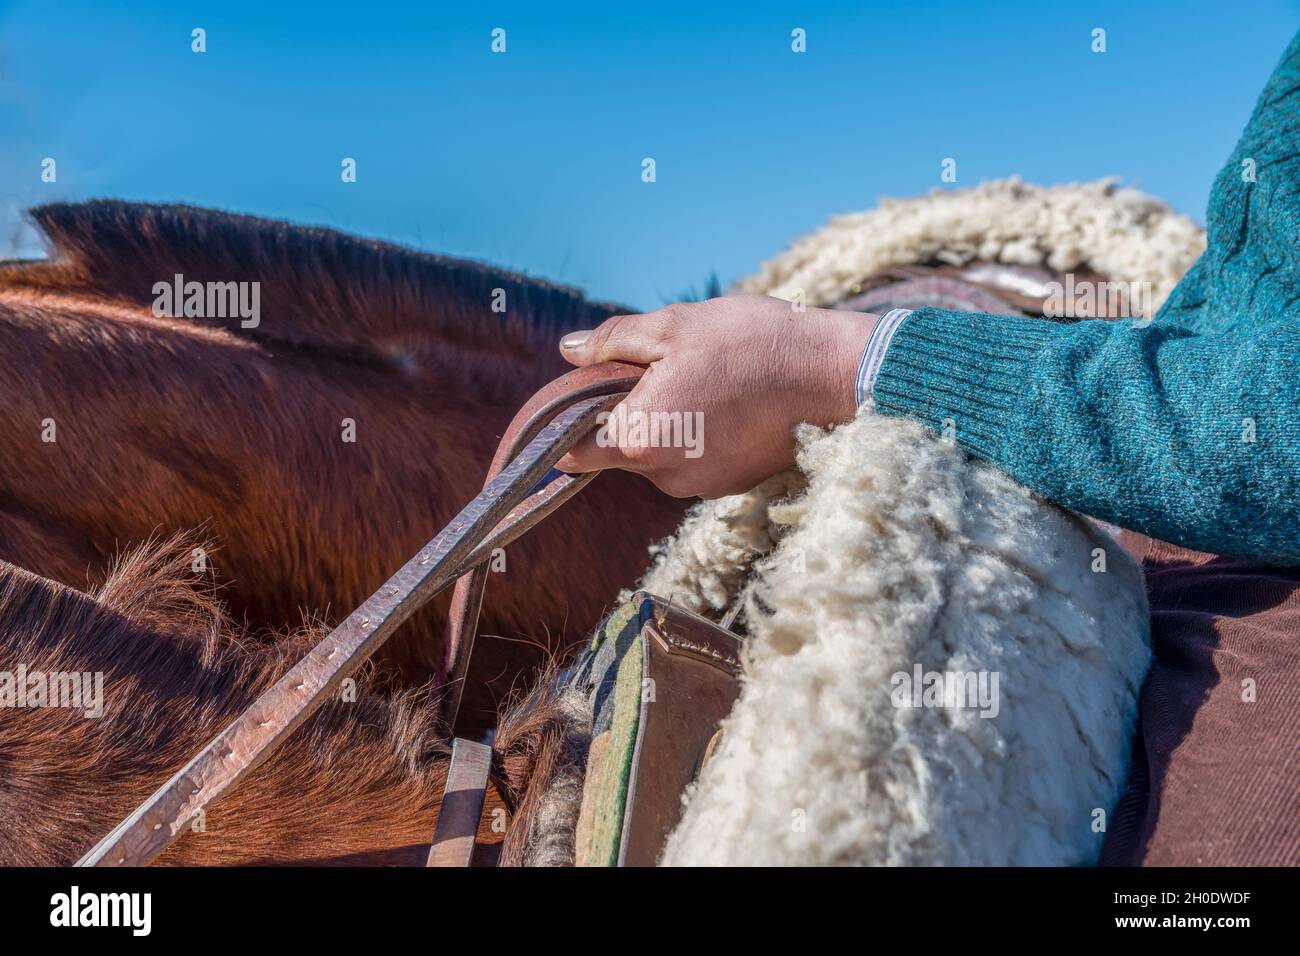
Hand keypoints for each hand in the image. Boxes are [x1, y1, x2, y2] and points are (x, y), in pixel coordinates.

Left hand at [555, 295, 876, 497]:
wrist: (835, 375)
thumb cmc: (753, 345)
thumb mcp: (674, 326)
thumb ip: (613, 342)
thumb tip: (569, 350)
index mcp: (640, 438)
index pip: (571, 452)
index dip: (564, 426)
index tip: (576, 398)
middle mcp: (666, 475)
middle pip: (617, 450)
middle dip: (626, 412)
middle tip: (656, 366)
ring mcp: (702, 484)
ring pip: (659, 454)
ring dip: (665, 421)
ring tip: (704, 378)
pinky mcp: (732, 484)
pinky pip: (694, 459)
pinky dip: (698, 433)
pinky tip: (728, 398)